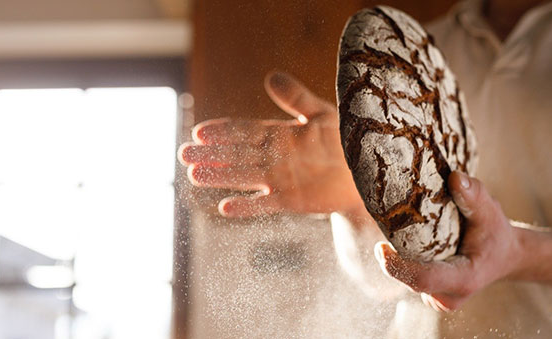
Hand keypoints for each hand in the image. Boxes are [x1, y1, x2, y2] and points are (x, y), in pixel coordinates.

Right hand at [178, 71, 364, 216]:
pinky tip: (225, 208)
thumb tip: (270, 76)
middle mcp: (274, 157)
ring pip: (244, 177)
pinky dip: (246, 207)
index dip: (223, 131)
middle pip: (237, 154)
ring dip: (220, 177)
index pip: (245, 131)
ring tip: (194, 175)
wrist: (366, 171)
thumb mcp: (322, 113)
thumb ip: (296, 98)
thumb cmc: (346, 139)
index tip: (200, 131)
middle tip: (184, 154)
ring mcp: (280, 179)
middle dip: (211, 154)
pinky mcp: (291, 200)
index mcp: (280, 134)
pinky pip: (265, 204)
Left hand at [374, 171, 525, 310]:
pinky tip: (407, 242)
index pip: (424, 279)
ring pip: (407, 279)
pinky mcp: (431, 295)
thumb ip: (474, 195)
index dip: (398, 267)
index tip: (380, 247)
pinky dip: (404, 261)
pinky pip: (409, 279)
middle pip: (410, 279)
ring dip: (398, 257)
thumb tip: (455, 177)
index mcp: (465, 279)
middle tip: (385, 225)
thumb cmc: (496, 234)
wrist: (505, 256)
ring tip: (397, 230)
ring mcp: (439, 299)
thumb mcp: (490, 212)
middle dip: (393, 257)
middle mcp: (449, 296)